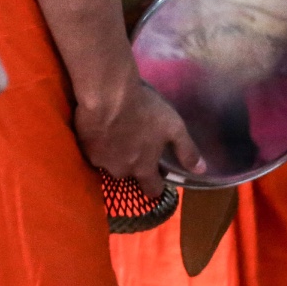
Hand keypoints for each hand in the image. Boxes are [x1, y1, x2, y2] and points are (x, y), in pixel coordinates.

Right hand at [75, 69, 203, 195]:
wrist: (107, 95)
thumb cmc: (144, 110)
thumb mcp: (174, 127)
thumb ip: (187, 150)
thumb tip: (201, 171)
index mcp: (143, 168)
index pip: (151, 190)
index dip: (156, 185)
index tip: (157, 176)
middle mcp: (121, 170)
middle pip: (129, 175)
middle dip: (133, 164)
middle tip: (135, 143)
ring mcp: (100, 161)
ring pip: (110, 163)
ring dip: (115, 154)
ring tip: (118, 133)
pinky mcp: (85, 148)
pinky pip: (94, 151)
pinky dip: (100, 144)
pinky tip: (103, 128)